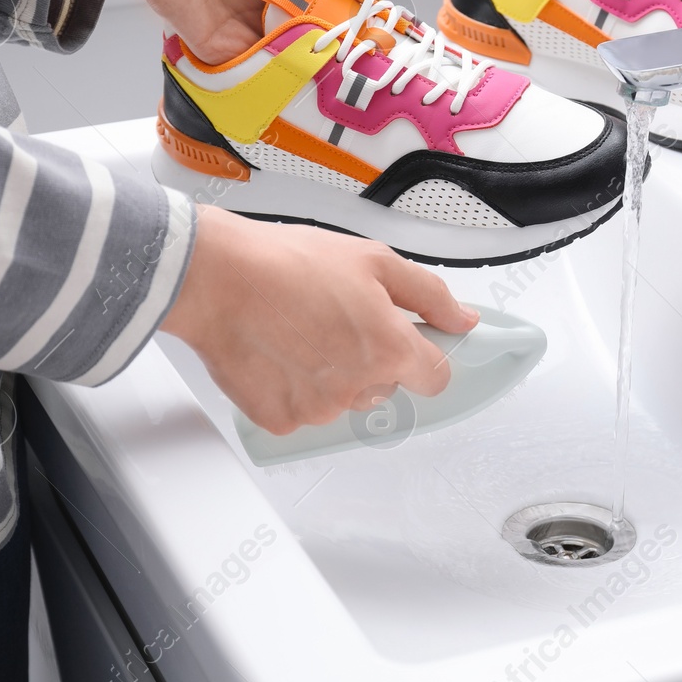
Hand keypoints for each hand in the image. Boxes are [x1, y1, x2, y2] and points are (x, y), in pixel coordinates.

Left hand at [63, 0, 392, 64]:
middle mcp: (262, 4)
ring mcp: (238, 27)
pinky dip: (273, 76)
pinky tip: (299, 76)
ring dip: (306, 66)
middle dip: (330, 51)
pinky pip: (249, 70)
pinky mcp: (212, 45)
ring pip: (282, 58)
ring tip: (336, 73)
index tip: (375, 34)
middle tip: (362, 64)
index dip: (348, 20)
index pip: (324, 6)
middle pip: (305, 39)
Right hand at [160, 208, 478, 434]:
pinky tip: (278, 352)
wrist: (216, 277)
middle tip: (337, 321)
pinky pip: (302, 412)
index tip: (411, 344)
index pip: (436, 377)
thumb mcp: (374, 260)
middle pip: (386, 388)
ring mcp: (319, 409)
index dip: (425, 357)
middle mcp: (360, 386)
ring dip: (332, 375)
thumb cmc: (288, 263)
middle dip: (371, 360)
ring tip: (300, 330)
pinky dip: (293, 388)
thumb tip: (464, 319)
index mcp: (391, 348)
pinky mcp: (282, 421)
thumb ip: (429, 294)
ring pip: (344, 400)